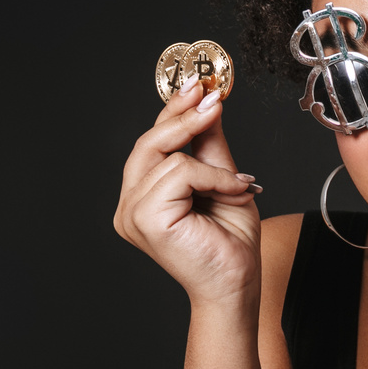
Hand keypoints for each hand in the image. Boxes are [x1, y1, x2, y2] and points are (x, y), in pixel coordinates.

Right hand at [114, 74, 261, 306]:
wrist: (238, 283)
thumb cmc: (230, 242)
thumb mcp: (223, 179)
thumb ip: (209, 144)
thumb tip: (208, 102)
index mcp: (142, 197)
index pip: (151, 144)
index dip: (172, 111)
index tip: (199, 84)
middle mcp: (129, 205)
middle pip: (148, 143)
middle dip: (184, 118)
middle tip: (213, 98)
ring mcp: (131, 213)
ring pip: (167, 156)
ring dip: (212, 165)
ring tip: (237, 186)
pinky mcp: (144, 218)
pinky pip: (180, 172)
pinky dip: (212, 177)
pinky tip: (232, 192)